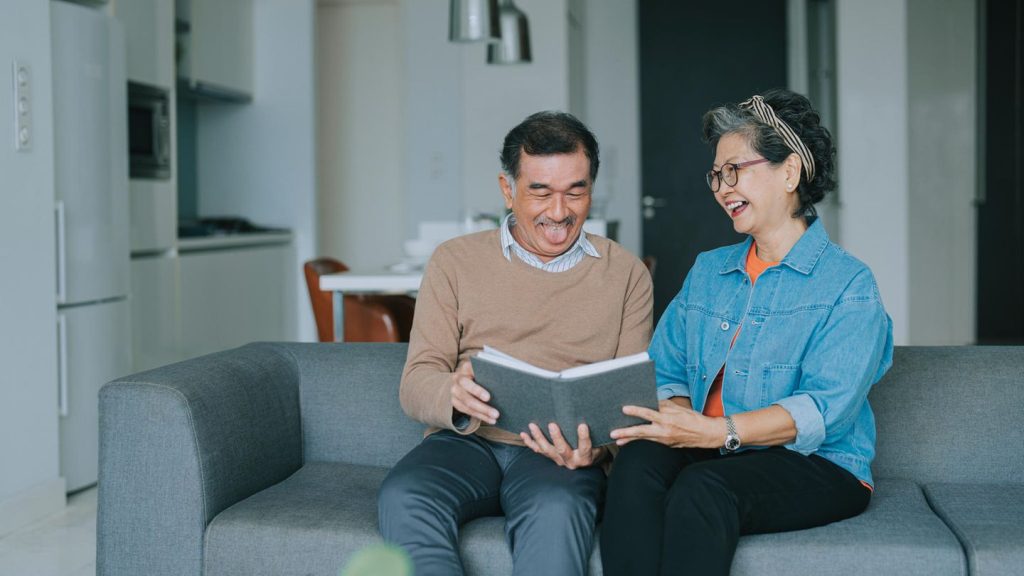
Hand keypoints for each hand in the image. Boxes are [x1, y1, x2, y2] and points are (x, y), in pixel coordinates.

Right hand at [450, 361, 497, 424]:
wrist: (468, 376)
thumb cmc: (483, 371)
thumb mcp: (487, 368)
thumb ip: (493, 371)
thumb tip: (509, 380)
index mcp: (466, 367)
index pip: (471, 378)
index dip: (478, 389)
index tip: (488, 398)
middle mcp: (458, 378)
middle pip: (467, 395)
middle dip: (482, 406)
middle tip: (496, 413)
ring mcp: (455, 390)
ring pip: (467, 404)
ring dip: (482, 413)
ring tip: (495, 417)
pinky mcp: (455, 401)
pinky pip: (467, 411)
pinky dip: (480, 416)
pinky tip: (491, 420)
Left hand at [520, 422, 604, 469]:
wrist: (587, 463)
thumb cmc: (594, 449)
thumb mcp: (599, 444)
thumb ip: (595, 435)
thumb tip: (592, 416)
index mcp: (585, 457)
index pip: (585, 447)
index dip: (583, 437)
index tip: (582, 425)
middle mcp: (571, 461)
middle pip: (562, 450)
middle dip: (556, 437)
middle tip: (552, 424)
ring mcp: (559, 460)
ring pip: (547, 450)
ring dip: (539, 437)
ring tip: (532, 425)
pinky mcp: (551, 458)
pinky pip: (538, 451)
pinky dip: (530, 442)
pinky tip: (523, 434)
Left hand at [609, 399, 725, 448]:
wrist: (706, 434)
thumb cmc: (693, 418)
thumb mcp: (678, 408)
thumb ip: (663, 405)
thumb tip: (649, 401)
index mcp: (668, 418)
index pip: (649, 413)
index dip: (636, 411)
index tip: (624, 409)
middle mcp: (665, 430)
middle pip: (642, 431)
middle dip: (626, 432)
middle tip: (613, 433)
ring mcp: (665, 440)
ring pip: (644, 439)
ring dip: (630, 440)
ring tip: (617, 440)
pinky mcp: (666, 445)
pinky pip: (650, 442)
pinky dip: (640, 442)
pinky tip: (630, 442)